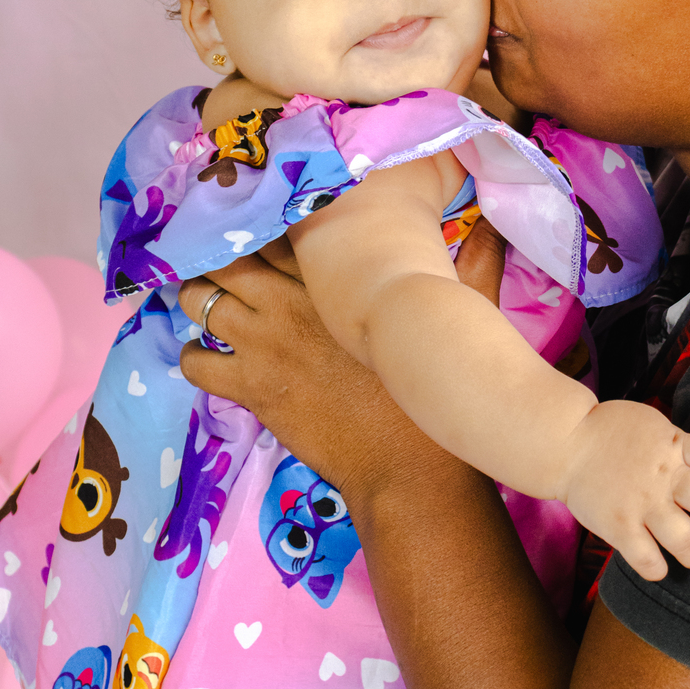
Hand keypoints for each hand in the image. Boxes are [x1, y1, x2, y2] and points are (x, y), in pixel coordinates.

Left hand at [177, 217, 507, 500]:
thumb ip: (480, 260)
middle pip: (228, 253)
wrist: (410, 468)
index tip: (266, 225)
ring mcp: (266, 343)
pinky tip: (211, 360)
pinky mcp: (252, 388)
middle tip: (225, 264)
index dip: (267, 220)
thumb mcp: (468, 311)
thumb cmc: (438, 389)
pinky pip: (194, 362)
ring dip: (199, 299)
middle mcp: (294, 299)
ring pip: (198, 299)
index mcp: (340, 273)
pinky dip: (194, 358)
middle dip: (219, 255)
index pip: (283, 223)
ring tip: (211, 306)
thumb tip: (496, 226)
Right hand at [559, 400, 689, 581]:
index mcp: (674, 445)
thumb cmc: (611, 432)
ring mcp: (641, 502)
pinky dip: (659, 569)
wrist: (565, 442)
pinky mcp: (619, 525)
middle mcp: (663, 474)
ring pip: (686, 539)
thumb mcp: (654, 425)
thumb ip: (681, 445)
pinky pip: (648, 560)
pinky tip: (660, 567)